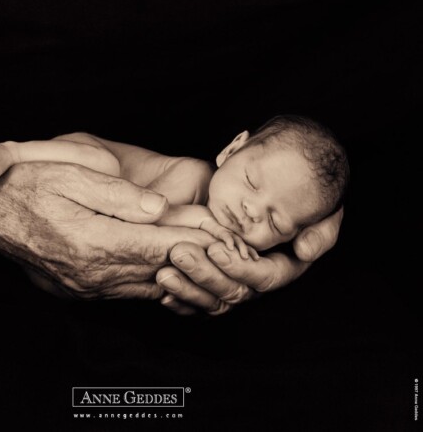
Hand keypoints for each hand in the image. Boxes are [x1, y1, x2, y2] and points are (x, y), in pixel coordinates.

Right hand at [0, 135, 215, 300]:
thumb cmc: (25, 188)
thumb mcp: (68, 175)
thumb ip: (116, 194)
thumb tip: (156, 208)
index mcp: (93, 241)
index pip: (159, 245)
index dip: (197, 241)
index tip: (226, 237)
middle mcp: (92, 272)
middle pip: (159, 268)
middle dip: (197, 258)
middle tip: (230, 249)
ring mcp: (86, 286)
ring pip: (147, 285)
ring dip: (181, 274)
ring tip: (210, 259)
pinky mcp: (81, 290)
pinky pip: (128, 292)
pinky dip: (155, 282)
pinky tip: (171, 272)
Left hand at [157, 208, 343, 314]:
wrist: (274, 180)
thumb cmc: (299, 200)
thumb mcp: (320, 211)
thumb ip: (321, 231)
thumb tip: (305, 250)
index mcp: (281, 266)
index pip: (262, 278)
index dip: (240, 267)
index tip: (215, 250)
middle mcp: (255, 279)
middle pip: (232, 290)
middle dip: (205, 275)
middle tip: (180, 254)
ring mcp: (233, 283)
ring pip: (211, 299)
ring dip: (188, 289)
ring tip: (163, 273)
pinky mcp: (211, 285)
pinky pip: (196, 302)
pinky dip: (180, 299)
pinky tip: (163, 293)